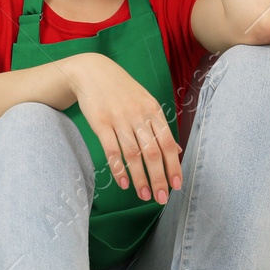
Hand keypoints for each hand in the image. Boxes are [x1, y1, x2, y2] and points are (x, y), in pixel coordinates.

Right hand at [63, 53, 182, 203]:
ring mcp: (119, 119)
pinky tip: (123, 183)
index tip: (177, 185)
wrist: (92, 71)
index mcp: (153, 110)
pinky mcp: (101, 123)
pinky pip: (112, 150)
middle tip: (161, 198)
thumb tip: (177, 149)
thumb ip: (160, 127)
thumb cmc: (122, 90)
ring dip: (140, 178)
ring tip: (144, 196)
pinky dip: (118, 169)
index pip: (168, 143)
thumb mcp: (146, 102)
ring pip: (133, 155)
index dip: (173, 166)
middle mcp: (139, 115)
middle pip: (152, 152)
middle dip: (159, 178)